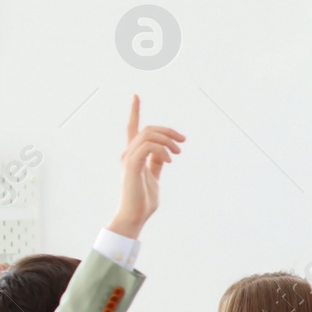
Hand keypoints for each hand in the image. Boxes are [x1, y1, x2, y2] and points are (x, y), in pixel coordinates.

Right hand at [108, 95, 185, 238]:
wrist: (135, 215)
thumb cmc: (144, 199)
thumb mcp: (154, 176)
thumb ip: (157, 162)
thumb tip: (165, 151)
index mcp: (133, 155)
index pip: (133, 128)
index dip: (135, 111)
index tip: (136, 96)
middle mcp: (128, 153)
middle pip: (148, 129)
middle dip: (168, 131)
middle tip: (183, 142)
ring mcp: (129, 159)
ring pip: (149, 135)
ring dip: (168, 140)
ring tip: (177, 153)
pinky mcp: (132, 165)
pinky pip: (148, 147)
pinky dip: (162, 150)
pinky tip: (170, 160)